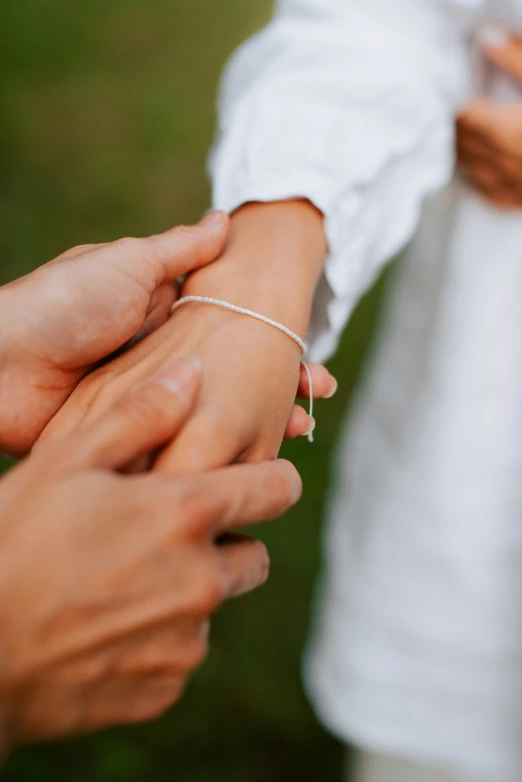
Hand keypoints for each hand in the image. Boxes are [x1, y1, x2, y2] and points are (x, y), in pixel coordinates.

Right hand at [0, 358, 300, 748]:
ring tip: (121, 581)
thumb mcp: (67, 462)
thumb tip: (193, 372)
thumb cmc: (12, 542)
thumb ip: (141, 415)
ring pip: (212, 606)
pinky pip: (180, 652)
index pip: (277, 491)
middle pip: (254, 557)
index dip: (275, 481)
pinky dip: (159, 637)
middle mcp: (200, 581)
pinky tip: (106, 623)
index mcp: (185, 515)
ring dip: (186, 592)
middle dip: (226, 543)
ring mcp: (185, 641)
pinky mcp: (164, 687)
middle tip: (168, 536)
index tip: (261, 481)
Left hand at [39, 201, 331, 468]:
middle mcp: (161, 367)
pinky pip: (176, 450)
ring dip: (256, 424)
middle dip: (277, 388)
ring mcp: (146, 406)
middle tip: (316, 397)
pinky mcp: (126, 440)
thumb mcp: (124, 264)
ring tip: (297, 430)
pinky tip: (243, 467)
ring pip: (212, 418)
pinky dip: (210, 458)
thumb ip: (177, 251)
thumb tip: (224, 220)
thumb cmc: (58, 303)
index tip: (311, 362)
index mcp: (164, 323)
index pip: (235, 336)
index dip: (275, 348)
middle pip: (231, 380)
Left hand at [457, 31, 521, 206]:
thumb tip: (487, 39)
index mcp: (506, 129)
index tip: (451, 91)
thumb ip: (516, 60)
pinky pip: (493, 194)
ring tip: (461, 136)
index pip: (462, 117)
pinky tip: (480, 172)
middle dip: (455, 127)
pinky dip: (482, 181)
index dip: (454, 103)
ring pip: (474, 170)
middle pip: (464, 144)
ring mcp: (516, 184)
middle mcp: (505, 161)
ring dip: (464, 153)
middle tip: (451, 109)